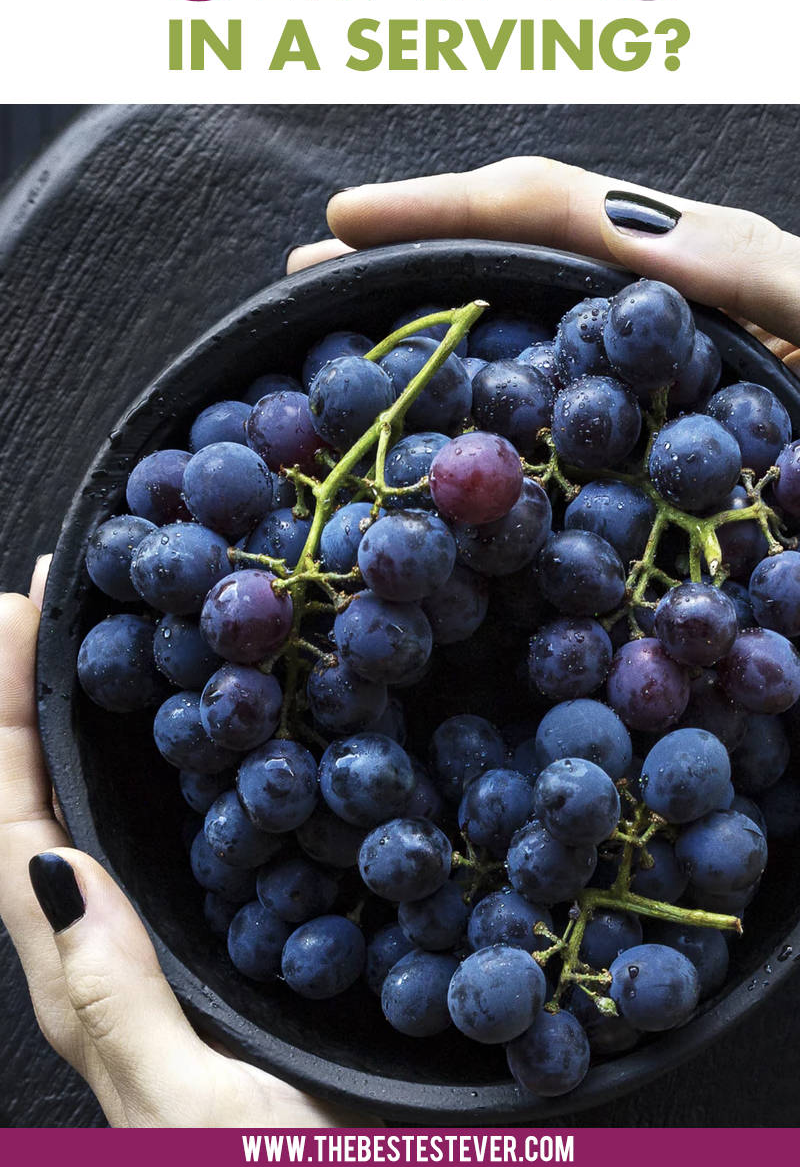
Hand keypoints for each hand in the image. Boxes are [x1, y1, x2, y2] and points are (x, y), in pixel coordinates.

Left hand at [0, 561, 366, 1127]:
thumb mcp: (190, 1110)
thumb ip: (120, 1002)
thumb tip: (61, 868)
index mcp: (89, 979)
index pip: (11, 823)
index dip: (1, 711)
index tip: (20, 607)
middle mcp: (126, 944)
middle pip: (56, 795)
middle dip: (56, 687)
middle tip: (91, 589)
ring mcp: (193, 933)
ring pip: (134, 804)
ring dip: (128, 711)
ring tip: (161, 622)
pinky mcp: (260, 934)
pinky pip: (219, 829)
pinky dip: (215, 757)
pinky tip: (256, 712)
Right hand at [287, 156, 799, 370]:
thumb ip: (754, 279)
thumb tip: (644, 252)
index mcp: (699, 256)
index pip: (548, 206)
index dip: (441, 209)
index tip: (344, 228)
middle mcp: (668, 276)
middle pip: (520, 228)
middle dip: (411, 238)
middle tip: (308, 272)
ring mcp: (663, 326)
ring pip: (532, 286)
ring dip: (437, 293)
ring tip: (347, 327)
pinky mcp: (669, 375)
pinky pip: (566, 354)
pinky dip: (492, 358)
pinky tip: (451, 400)